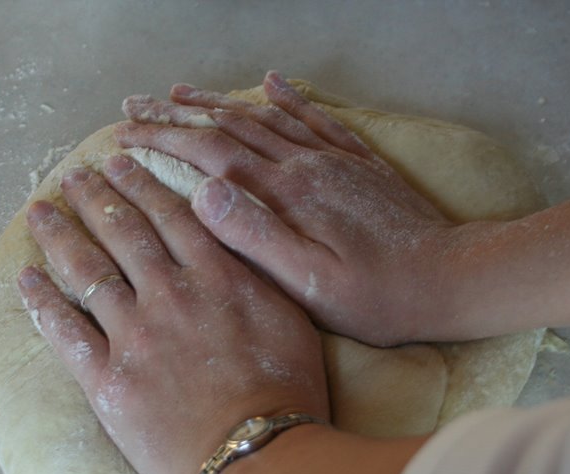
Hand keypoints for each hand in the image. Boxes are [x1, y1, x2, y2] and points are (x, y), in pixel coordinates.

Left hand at [17, 154, 327, 473]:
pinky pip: (64, 332)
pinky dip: (41, 303)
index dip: (140, 185)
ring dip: (61, 236)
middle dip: (95, 198)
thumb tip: (230, 238)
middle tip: (74, 176)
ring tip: (40, 212)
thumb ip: (254, 275)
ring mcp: (133, 336)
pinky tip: (25, 278)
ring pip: (88, 272)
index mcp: (216, 277)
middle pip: (123, 233)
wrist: (256, 455)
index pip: (170, 217)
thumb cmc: (288, 393)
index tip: (118, 163)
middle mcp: (169, 295)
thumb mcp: (290, 318)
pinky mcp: (107, 380)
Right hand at [115, 71, 453, 345]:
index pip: (209, 154)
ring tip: (182, 92)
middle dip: (177, 114)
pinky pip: (316, 118)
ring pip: (265, 117)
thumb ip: (254, 235)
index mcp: (285, 194)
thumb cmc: (374, 295)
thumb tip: (201, 191)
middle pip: (230, 126)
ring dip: (219, 102)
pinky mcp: (358, 164)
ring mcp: (332, 160)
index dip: (162, 140)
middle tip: (136, 106)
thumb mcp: (307, 281)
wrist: (446, 279)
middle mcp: (304, 165)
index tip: (123, 134)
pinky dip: (289, 97)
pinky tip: (273, 82)